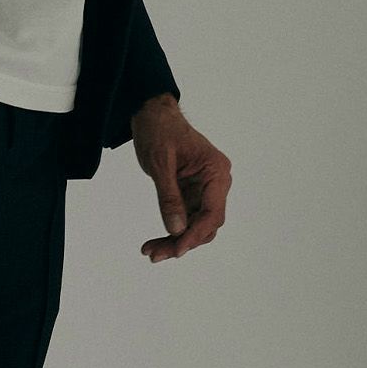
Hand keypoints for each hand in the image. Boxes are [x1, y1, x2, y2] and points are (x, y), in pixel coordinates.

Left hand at [131, 94, 231, 262]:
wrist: (151, 112)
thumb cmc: (158, 129)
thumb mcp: (160, 162)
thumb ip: (169, 196)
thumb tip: (176, 230)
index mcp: (216, 171)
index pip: (212, 212)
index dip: (195, 234)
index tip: (177, 249)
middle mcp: (216, 182)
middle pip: (205, 224)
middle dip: (182, 242)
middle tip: (156, 255)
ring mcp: (204, 189)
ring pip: (195, 225)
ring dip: (175, 240)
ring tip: (150, 252)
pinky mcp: (191, 192)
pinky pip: (185, 217)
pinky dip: (172, 229)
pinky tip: (155, 242)